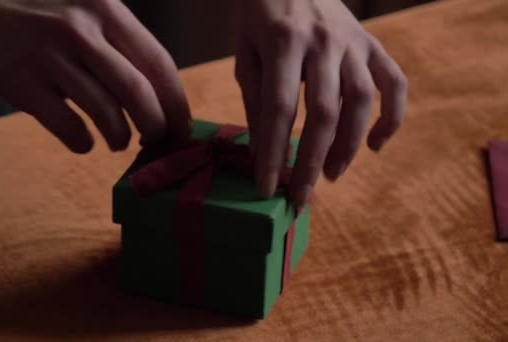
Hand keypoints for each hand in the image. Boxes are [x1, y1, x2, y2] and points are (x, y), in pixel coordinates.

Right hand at [0, 0, 190, 152]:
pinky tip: (84, 141)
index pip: (158, 62)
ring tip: (118, 141)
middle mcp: (81, 30)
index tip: (182, 126)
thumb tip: (160, 95)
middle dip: (156, 126)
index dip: (177, 101)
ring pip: (106, 114)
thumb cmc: (40, 14)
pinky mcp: (24, 85)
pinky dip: (84, 143)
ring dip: (120, 138)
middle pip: (138, 92)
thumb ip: (121, 44)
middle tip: (155, 139)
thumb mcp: (86, 11)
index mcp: (105, 10)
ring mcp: (50, 58)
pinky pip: (69, 128)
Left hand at [235, 0, 406, 210]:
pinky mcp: (371, 43)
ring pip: (361, 102)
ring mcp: (353, 42)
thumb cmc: (260, 17)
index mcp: (283, 43)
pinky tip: (376, 145)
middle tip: (301, 196)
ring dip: (349, 145)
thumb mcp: (246, 54)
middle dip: (311, 160)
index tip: (266, 187)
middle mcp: (323, 42)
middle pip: (323, 112)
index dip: (273, 152)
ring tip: (330, 174)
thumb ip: (256, 100)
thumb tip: (264, 150)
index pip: (278, 109)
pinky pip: (393, 82)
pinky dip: (392, 117)